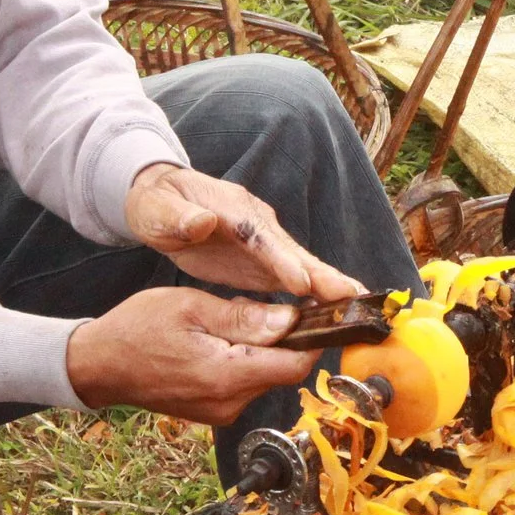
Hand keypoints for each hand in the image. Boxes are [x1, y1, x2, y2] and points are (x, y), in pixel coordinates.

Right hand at [65, 287, 319, 420]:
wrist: (99, 365)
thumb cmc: (138, 328)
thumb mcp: (192, 307)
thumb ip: (244, 317)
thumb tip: (291, 320)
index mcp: (225, 375)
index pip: (295, 365)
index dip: (313, 339)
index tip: (316, 313)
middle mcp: (229, 402)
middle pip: (283, 371)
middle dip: (285, 339)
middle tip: (264, 307)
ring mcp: (221, 412)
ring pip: (265, 377)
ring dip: (263, 349)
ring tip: (231, 321)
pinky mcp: (214, 412)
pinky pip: (245, 384)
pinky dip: (245, 361)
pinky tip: (221, 341)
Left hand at [123, 164, 362, 300]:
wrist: (163, 201)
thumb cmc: (157, 205)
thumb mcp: (156, 209)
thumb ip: (177, 217)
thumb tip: (202, 222)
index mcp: (233, 210)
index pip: (260, 236)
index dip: (281, 259)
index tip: (302, 282)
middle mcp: (258, 225)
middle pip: (293, 251)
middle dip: (322, 274)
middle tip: (353, 295)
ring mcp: (265, 244)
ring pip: (301, 266)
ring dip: (329, 286)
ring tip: (358, 304)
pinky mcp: (264, 263)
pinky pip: (294, 280)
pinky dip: (317, 294)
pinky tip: (335, 312)